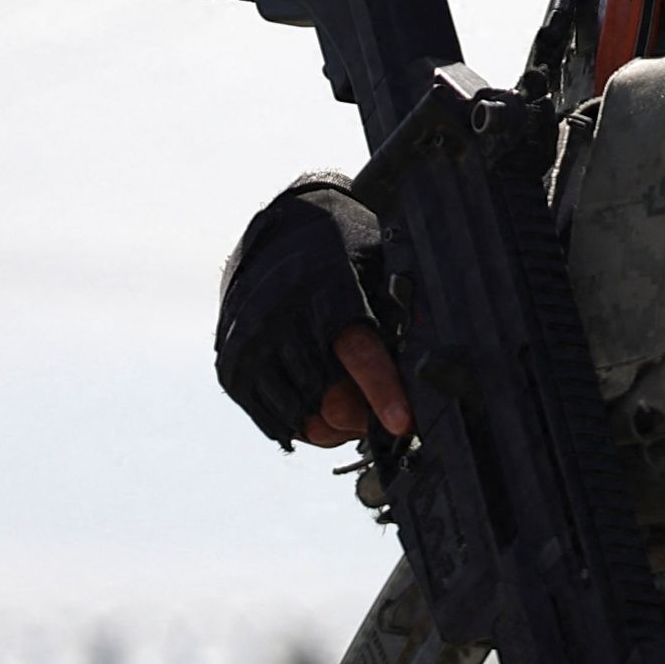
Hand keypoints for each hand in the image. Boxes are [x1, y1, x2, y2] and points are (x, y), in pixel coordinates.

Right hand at [214, 178, 410, 444]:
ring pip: (300, 416)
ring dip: (336, 427)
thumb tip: (431, 358)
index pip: (357, 352)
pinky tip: (324, 409)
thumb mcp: (378, 262)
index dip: (381, 391)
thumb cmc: (341, 251)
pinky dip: (305, 425)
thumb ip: (400, 309)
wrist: (274, 236)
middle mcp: (280, 319)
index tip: (402, 423)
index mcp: (325, 290)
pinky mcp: (232, 368)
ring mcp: (250, 346)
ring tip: (357, 412)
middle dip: (362, 416)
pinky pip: (274, 421)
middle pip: (327, 395)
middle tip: (384, 416)